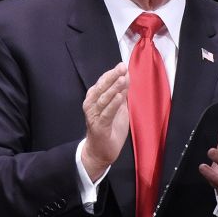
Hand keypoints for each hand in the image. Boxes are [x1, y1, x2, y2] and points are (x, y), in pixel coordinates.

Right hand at [80, 63, 129, 181]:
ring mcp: (94, 115)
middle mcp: (91, 105)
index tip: (123, 65)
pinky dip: (112, 104)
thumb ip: (121, 93)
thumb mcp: (118, 108)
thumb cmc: (110, 128)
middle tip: (122, 67)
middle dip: (112, 76)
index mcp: (94, 98)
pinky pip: (106, 113)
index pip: (103, 82)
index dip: (112, 73)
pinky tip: (118, 97)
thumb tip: (126, 75)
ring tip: (122, 79)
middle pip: (101, 87)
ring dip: (113, 88)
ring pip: (103, 99)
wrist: (101, 151)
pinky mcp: (99, 126)